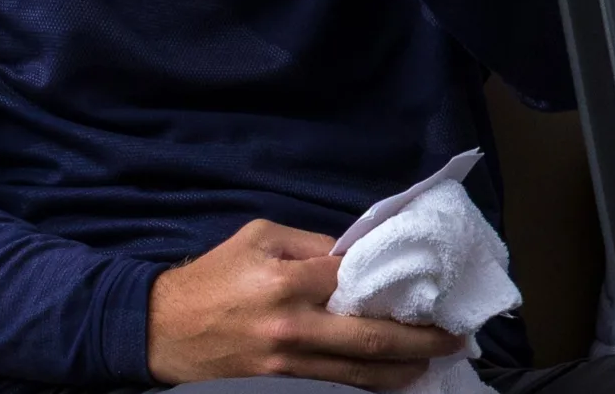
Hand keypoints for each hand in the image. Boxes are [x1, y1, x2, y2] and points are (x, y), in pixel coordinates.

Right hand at [146, 219, 465, 386]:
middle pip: (371, 335)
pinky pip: (334, 382)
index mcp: (287, 278)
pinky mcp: (279, 381)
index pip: (357, 277)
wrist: (159, 328)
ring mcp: (287, 359)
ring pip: (358, 369)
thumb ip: (312, 244)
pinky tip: (396, 378)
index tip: (430, 281)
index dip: (397, 279)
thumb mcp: (259, 236)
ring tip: (437, 359)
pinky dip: (368, 381)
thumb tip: (359, 255)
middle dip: (420, 338)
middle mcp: (292, 322)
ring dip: (404, 367)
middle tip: (455, 335)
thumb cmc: (211, 276)